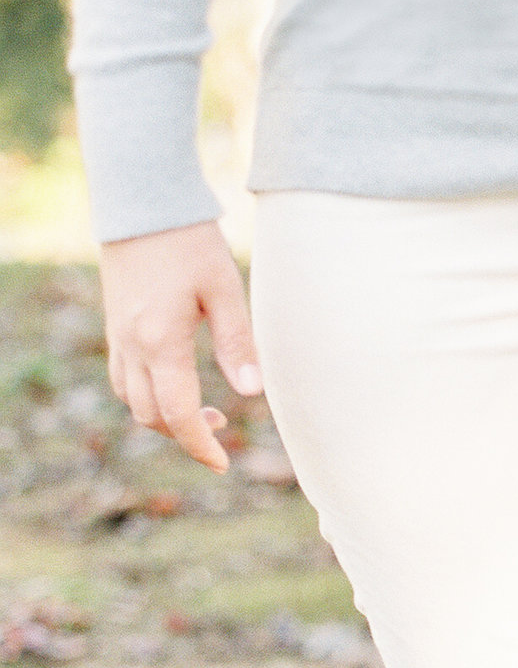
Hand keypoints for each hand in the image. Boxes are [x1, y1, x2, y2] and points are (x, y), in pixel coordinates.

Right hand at [97, 220, 260, 471]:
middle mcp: (132, 344)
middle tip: (222, 431)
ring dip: (164, 417)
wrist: (142, 203)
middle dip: (184, 435)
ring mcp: (117, 335)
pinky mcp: (115, 324)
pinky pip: (123, 376)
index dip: (199, 447)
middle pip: (150, 415)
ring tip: (204, 413)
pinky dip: (147, 394)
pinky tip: (176, 384)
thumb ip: (238, 343)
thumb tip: (252, 393)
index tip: (222, 464)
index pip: (177, 415)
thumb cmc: (191, 243)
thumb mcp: (225, 291)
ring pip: (132, 398)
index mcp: (161, 341)